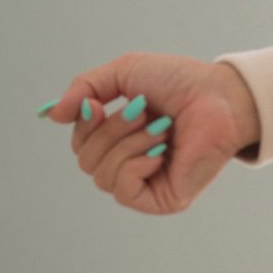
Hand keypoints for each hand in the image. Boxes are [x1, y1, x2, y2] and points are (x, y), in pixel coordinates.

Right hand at [42, 52, 261, 215]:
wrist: (221, 96)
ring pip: (100, 175)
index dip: (84, 123)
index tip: (98, 104)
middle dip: (111, 130)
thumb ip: (84, 88)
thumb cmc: (181, 82)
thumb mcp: (123, 73)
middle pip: (84, 159)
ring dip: (129, 143)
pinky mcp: (161, 199)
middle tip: (144, 112)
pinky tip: (161, 153)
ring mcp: (146, 182)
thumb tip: (51, 115)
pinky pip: (122, 191)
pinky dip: (135, 165)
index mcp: (121, 137)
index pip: (79, 144)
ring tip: (162, 128)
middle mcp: (131, 161)